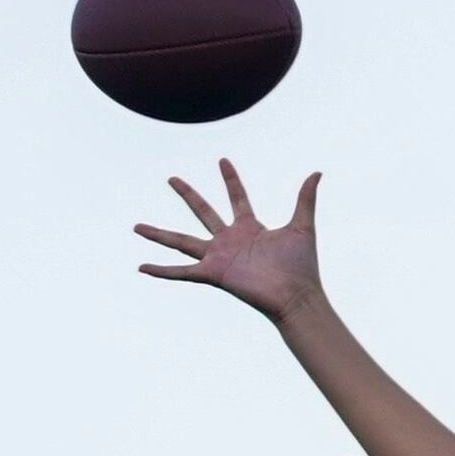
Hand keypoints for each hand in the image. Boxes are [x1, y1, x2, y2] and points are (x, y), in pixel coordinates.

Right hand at [132, 160, 321, 320]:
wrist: (296, 295)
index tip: (222, 160)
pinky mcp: (213, 274)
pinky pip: (182, 272)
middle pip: (203, 211)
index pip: (237, 197)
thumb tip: (317, 172)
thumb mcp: (303, 226)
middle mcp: (230, 241)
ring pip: (182, 241)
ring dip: (159, 234)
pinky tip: (142, 267)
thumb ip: (305, 198)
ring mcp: (219, 257)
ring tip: (136, 226)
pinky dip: (162, 270)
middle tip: (171, 178)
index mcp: (249, 228)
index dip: (230, 179)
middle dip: (187, 194)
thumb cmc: (301, 266)